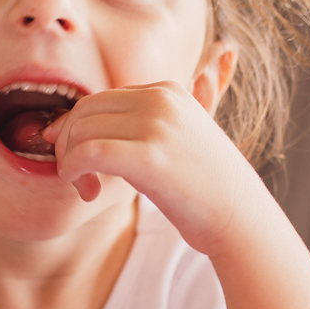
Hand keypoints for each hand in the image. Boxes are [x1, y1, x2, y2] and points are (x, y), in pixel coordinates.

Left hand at [45, 81, 260, 253]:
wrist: (240, 218)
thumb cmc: (203, 188)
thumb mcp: (177, 138)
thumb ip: (141, 124)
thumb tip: (77, 125)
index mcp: (166, 90)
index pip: (99, 99)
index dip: (77, 130)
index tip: (79, 159)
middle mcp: (161, 100)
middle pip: (85, 111)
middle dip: (69, 144)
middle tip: (78, 177)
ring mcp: (157, 125)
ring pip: (82, 131)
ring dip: (71, 162)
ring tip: (87, 188)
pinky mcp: (150, 157)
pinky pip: (90, 153)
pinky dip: (75, 170)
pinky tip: (88, 190)